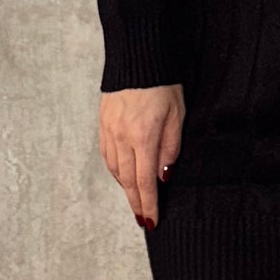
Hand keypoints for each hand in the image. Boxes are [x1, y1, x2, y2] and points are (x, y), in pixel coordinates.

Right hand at [99, 83, 183, 227]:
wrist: (137, 58)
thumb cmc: (163, 85)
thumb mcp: (177, 115)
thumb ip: (170, 148)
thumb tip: (163, 177)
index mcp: (143, 137)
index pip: (145, 182)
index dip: (148, 205)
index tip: (152, 221)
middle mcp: (122, 138)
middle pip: (128, 181)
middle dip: (137, 204)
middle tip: (143, 220)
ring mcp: (109, 131)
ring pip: (116, 170)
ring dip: (126, 188)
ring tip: (137, 201)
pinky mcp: (103, 124)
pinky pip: (107, 156)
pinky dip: (115, 171)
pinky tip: (123, 176)